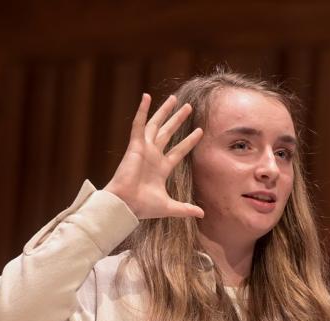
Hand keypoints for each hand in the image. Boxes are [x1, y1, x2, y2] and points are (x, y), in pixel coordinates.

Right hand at [103, 93, 204, 220]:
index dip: (189, 141)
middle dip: (178, 120)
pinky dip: (142, 111)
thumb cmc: (143, 207)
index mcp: (161, 168)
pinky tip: (147, 97)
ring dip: (165, 112)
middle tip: (188, 107)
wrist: (126, 205)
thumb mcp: (169, 207)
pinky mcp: (135, 146)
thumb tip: (202, 214)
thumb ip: (185, 208)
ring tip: (174, 99)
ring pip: (156, 125)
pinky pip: (139, 124)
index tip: (200, 131)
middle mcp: (153, 156)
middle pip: (168, 133)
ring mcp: (144, 149)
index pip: (179, 150)